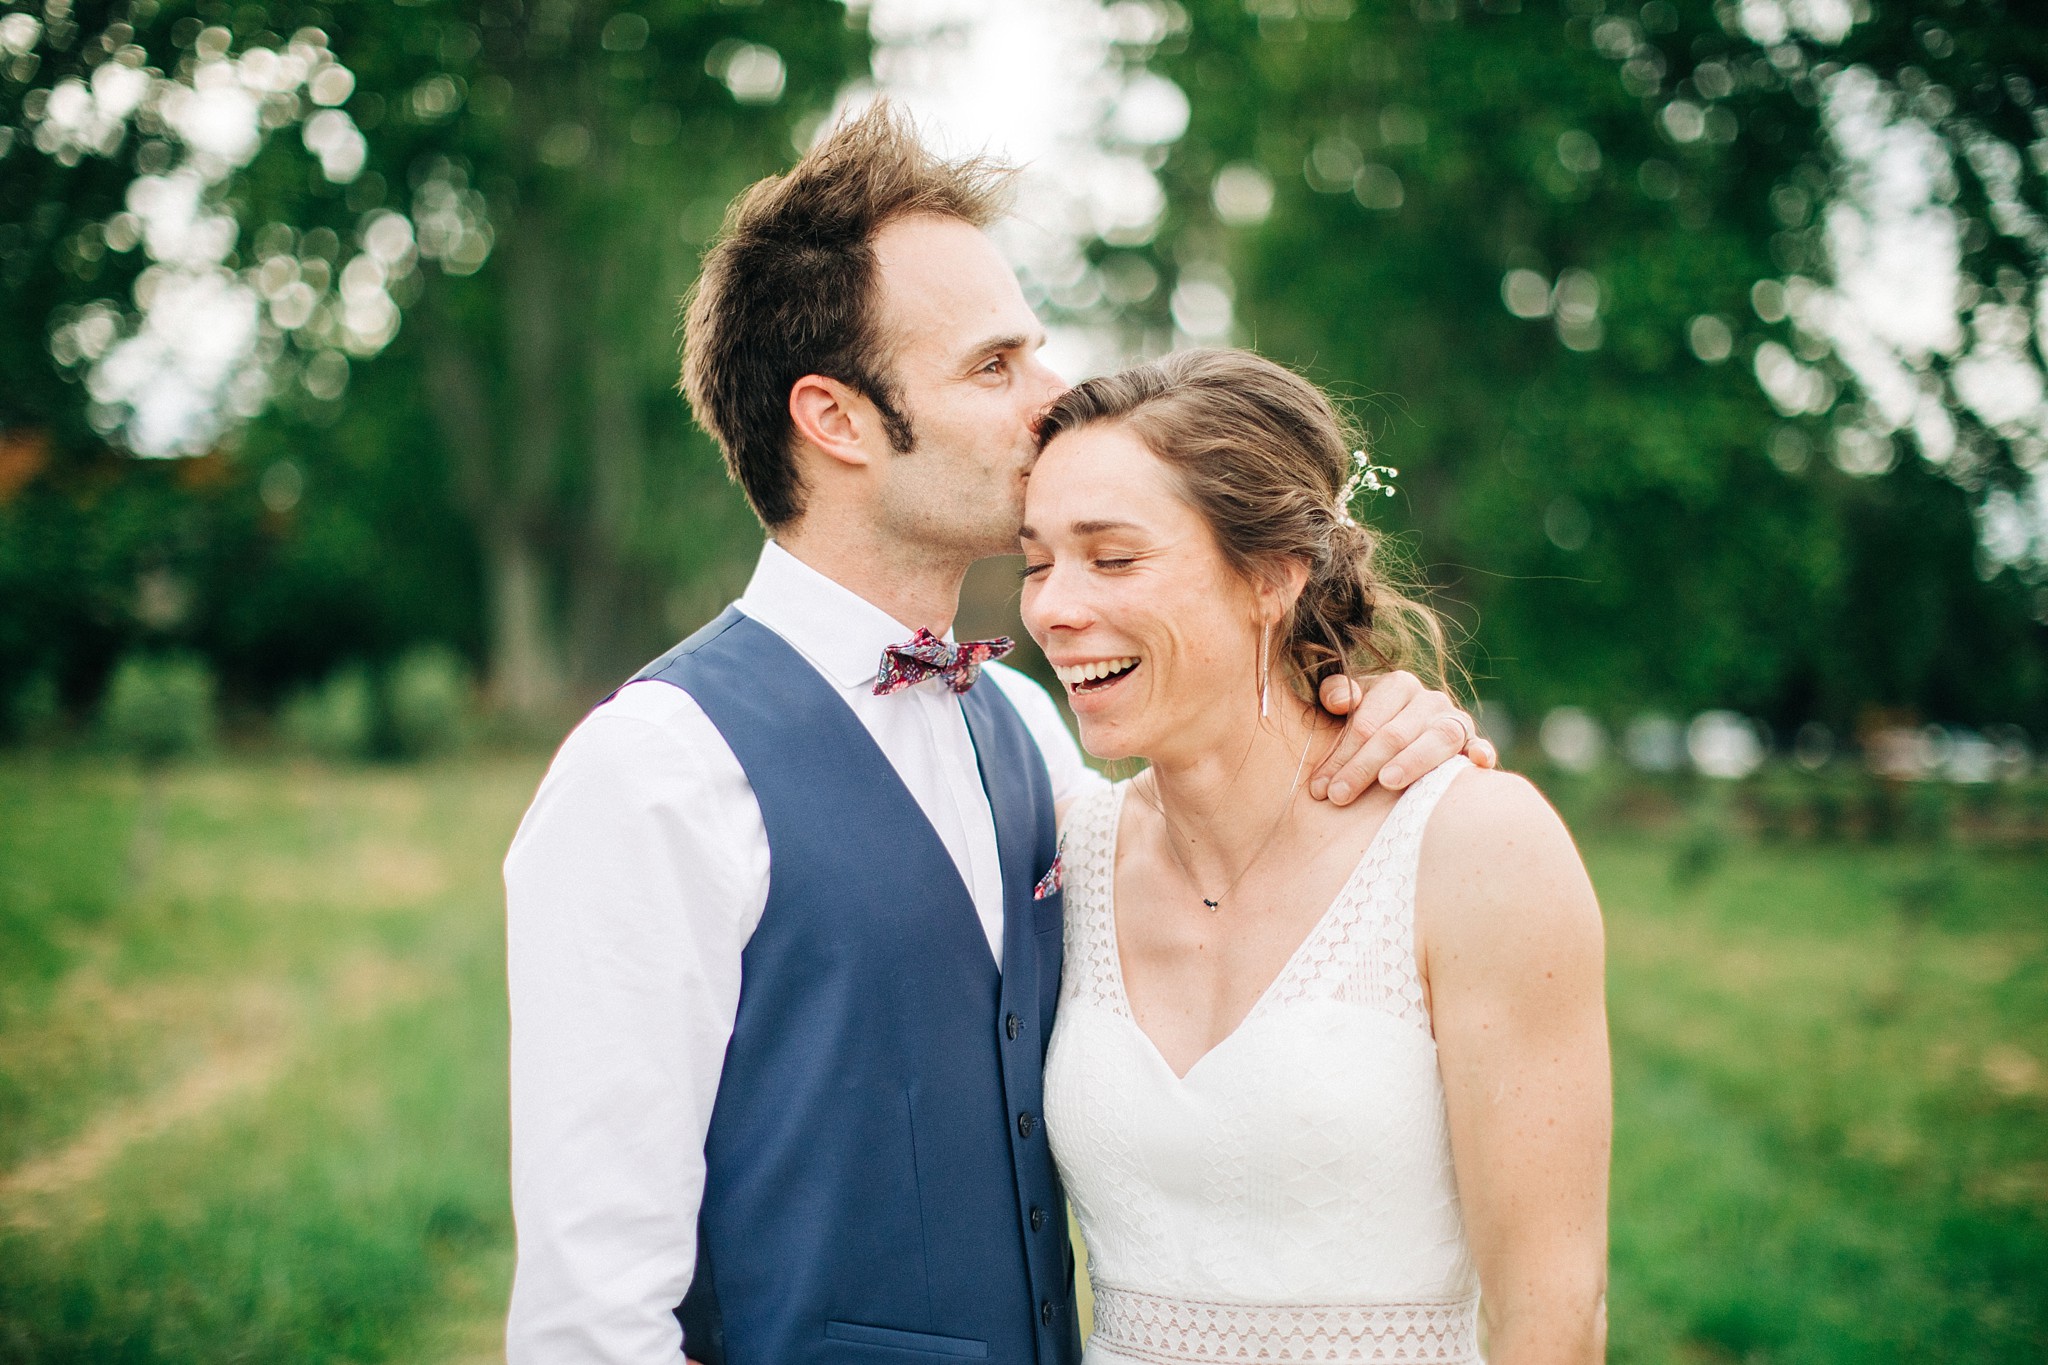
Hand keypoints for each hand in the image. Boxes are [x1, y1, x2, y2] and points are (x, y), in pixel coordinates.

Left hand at [1312, 671, 1497, 803]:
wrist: (1398, 738)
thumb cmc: (1364, 727)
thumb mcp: (1343, 707)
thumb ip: (1334, 693)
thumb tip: (1341, 701)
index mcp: (1398, 685)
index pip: (1366, 722)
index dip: (1340, 754)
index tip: (1319, 787)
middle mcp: (1429, 700)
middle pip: (1395, 734)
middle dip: (1362, 767)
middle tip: (1338, 796)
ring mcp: (1454, 721)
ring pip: (1438, 738)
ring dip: (1413, 761)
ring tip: (1387, 782)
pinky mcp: (1472, 744)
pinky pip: (1480, 745)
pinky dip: (1482, 751)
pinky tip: (1478, 762)